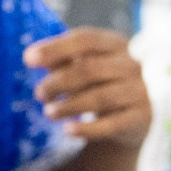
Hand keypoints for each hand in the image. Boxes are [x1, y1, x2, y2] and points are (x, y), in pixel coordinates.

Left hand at [25, 28, 150, 147]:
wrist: (133, 116)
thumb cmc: (100, 83)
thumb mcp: (83, 66)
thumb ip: (61, 60)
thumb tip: (31, 57)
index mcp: (116, 44)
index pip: (85, 39)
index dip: (55, 48)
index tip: (28, 59)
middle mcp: (131, 65)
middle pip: (90, 69)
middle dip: (58, 82)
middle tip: (39, 94)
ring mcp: (140, 91)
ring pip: (100, 97)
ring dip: (69, 106)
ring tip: (48, 112)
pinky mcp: (141, 118)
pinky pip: (112, 125)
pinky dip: (87, 129)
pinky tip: (67, 130)